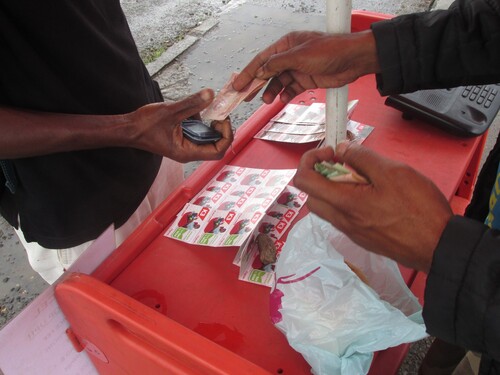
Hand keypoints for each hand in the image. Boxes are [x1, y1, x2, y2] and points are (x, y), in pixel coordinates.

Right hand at [129, 89, 232, 161]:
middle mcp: (189, 151)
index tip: (223, 119)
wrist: (129, 129)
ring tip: (209, 108)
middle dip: (221, 129)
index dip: (226, 136)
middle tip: (219, 113)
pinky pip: (197, 131)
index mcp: (188, 152)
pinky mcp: (182, 138)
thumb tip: (211, 94)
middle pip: (216, 145)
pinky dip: (200, 120)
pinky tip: (195, 109)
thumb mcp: (170, 111)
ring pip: (207, 137)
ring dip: (211, 124)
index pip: (218, 150)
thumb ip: (191, 103)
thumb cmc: (145, 125)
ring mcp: (186, 145)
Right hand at [233, 30, 379, 103]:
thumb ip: (277, 64)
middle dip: (257, 84)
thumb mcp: (299, 56)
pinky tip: (282, 99)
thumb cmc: (330, 51)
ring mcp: (299, 68)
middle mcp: (291, 56)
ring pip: (279, 82)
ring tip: (267, 101)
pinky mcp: (307, 79)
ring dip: (272, 91)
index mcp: (286, 45)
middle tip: (246, 96)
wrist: (353, 60)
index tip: (238, 85)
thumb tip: (260, 70)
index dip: (248, 72)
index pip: (262, 59)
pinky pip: (291, 89)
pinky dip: (286, 95)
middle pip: (268, 72)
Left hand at [293, 144, 452, 272]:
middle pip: (312, 196)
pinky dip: (346, 202)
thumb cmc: (418, 208)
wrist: (439, 247)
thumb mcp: (393, 172)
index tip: (331, 153)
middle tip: (342, 164)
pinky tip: (370, 195)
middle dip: (320, 175)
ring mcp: (351, 232)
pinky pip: (343, 217)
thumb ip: (362, 158)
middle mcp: (342, 221)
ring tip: (359, 178)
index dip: (309, 160)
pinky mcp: (363, 238)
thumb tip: (341, 150)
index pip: (304, 181)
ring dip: (333, 189)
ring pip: (327, 208)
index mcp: (344, 203)